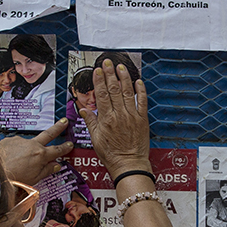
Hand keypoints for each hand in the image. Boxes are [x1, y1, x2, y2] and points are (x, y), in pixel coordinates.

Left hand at [0, 119, 72, 186]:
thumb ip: (46, 170)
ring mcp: (20, 141)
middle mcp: (32, 145)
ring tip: (19, 162)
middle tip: (64, 122)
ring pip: (28, 143)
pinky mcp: (9, 140)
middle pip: (48, 134)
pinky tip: (10, 159)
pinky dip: (14, 151)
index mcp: (40, 155)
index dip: (65, 147)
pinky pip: (15, 145)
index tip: (70, 144)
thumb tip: (56, 166)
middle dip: (57, 128)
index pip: (57, 150)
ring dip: (27, 150)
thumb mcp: (34, 178)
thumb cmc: (13, 178)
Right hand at [78, 59, 149, 179]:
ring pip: (128, 92)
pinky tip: (138, 81)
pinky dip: (141, 90)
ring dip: (124, 78)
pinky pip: (142, 102)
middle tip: (107, 62)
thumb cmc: (112, 154)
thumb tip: (84, 109)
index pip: (101, 95)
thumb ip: (91, 122)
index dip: (99, 81)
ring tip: (120, 67)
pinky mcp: (142, 119)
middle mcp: (119, 115)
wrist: (129, 164)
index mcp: (106, 119)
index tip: (97, 71)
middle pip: (114, 90)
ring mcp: (132, 116)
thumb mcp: (96, 139)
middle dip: (110, 74)